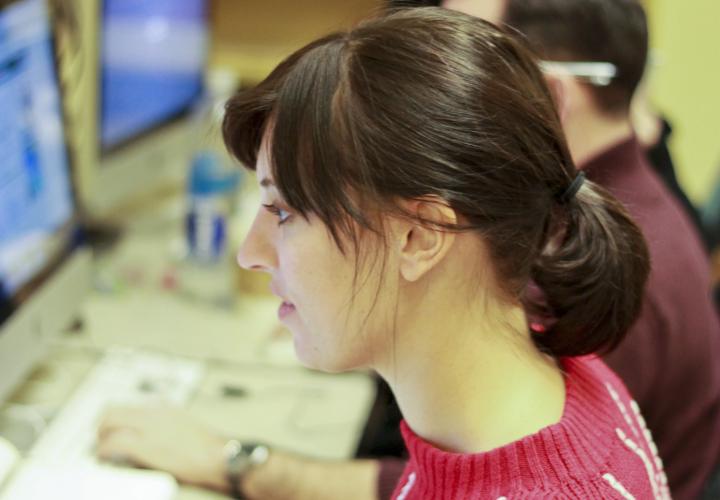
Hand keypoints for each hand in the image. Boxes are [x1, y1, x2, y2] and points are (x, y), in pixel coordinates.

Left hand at [96, 406, 228, 491]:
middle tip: (100, 438)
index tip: (114, 428)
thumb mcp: (192, 428)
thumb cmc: (211, 451)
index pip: (133, 406)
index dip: (119, 419)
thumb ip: (173, 424)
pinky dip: (104, 450)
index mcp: (168, 409)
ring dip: (101, 436)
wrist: (220, 459)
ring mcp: (151, 429)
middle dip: (104, 424)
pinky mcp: (146, 446)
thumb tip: (156, 433)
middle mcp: (157, 414)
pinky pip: (115, 442)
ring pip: (111, 421)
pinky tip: (104, 458)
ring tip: (100, 449)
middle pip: (116, 410)